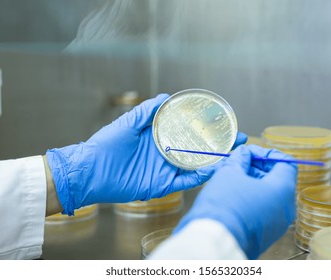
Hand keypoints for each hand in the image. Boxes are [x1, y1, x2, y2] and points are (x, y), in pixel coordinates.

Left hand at [46, 94, 246, 214]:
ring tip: (234, 153)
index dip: (205, 127)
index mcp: (159, 137)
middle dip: (219, 144)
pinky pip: (185, 181)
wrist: (91, 170)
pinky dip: (200, 176)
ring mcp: (166, 169)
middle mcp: (166, 153)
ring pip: (196, 165)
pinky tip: (215, 168)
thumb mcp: (128, 123)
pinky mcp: (162, 184)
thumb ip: (147, 111)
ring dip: (215, 160)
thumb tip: (166, 97)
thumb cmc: (106, 144)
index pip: (188, 131)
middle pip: (198, 148)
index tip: (223, 121)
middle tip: (239, 139)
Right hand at [173, 145, 296, 258]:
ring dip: (251, 183)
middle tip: (236, 163)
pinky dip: (251, 199)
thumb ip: (240, 159)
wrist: (215, 240)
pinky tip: (231, 195)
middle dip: (256, 168)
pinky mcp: (266, 234)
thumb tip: (244, 154)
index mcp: (283, 190)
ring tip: (230, 178)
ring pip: (268, 195)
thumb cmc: (224, 205)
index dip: (267, 154)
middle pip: (276, 179)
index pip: (286, 163)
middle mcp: (286, 208)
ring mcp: (277, 224)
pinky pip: (263, 210)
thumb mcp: (230, 172)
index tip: (250, 152)